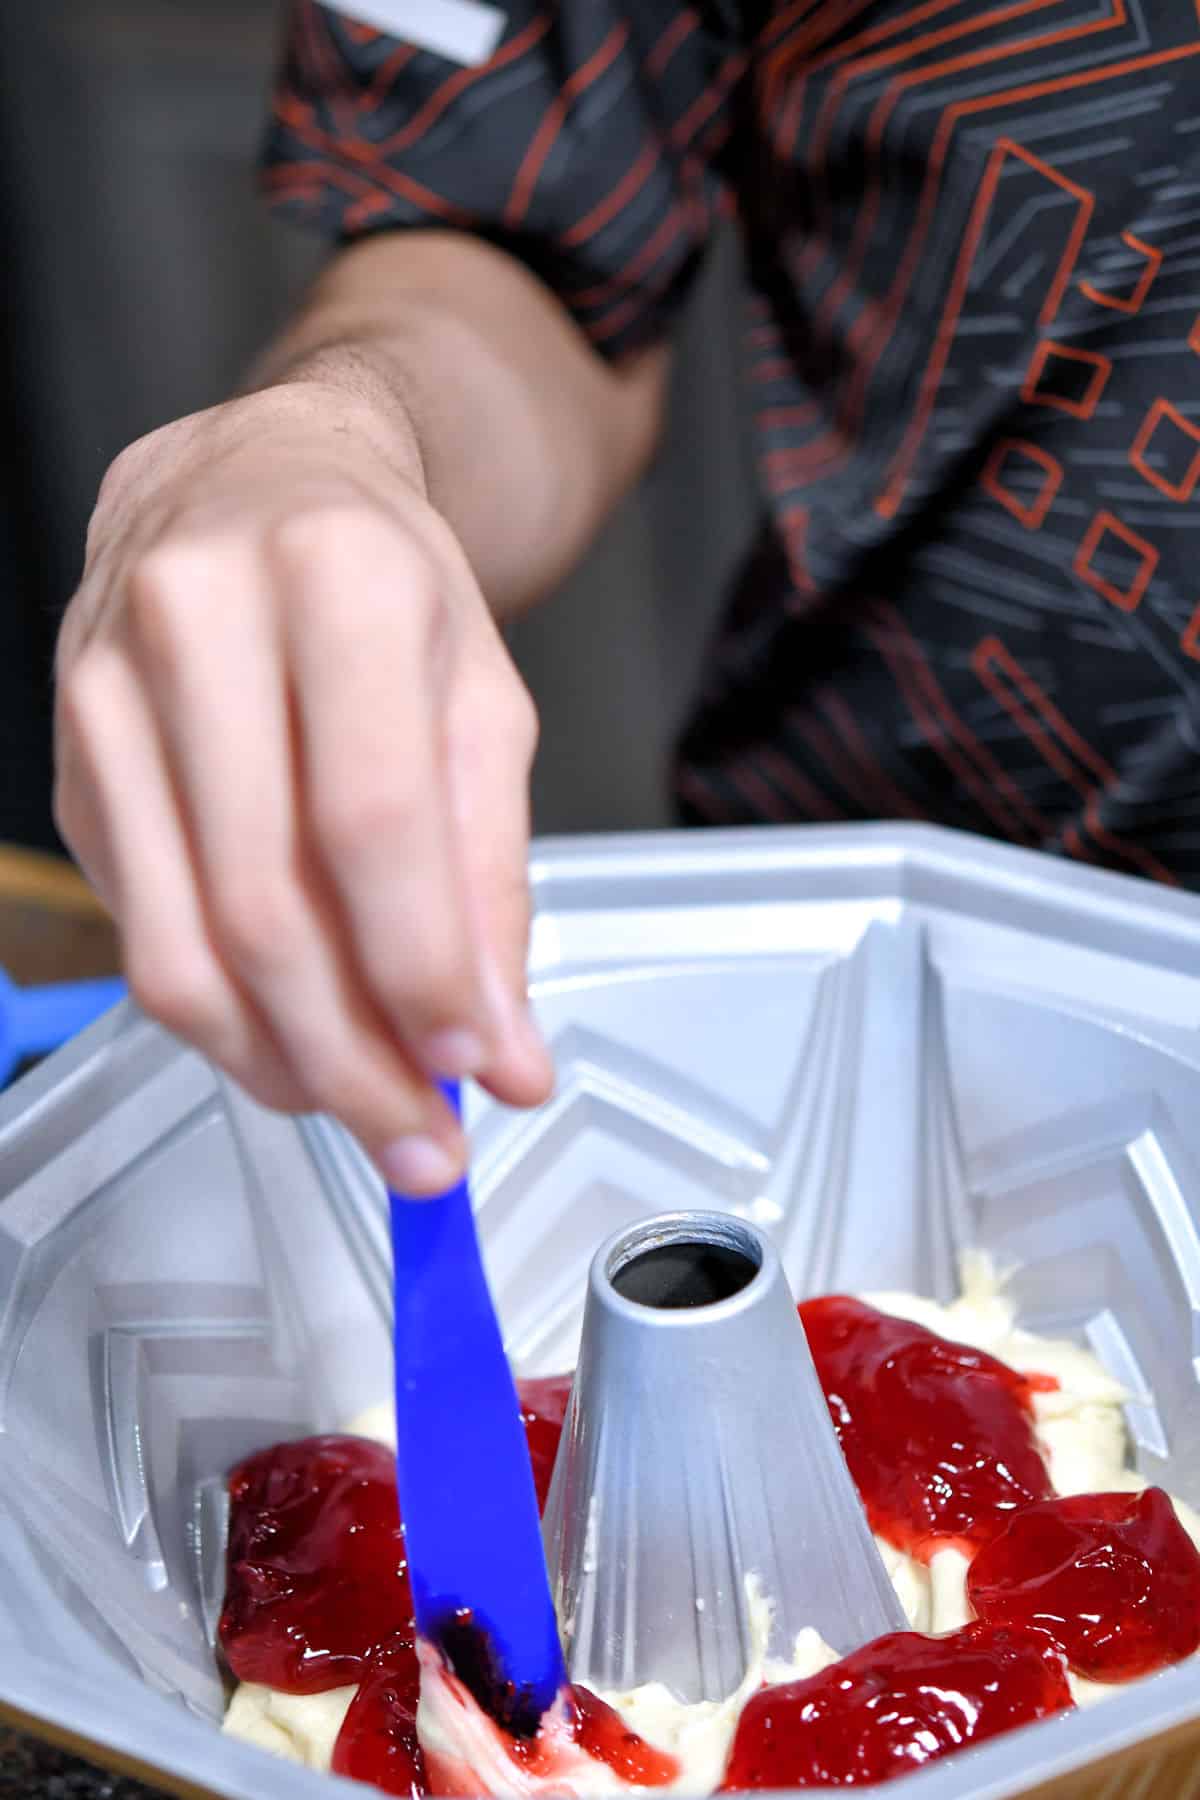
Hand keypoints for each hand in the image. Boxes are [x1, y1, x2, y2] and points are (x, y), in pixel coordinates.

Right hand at [54, 383, 552, 1192]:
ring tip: (366, 1114)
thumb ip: (493, 876)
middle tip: (424, 1143)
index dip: (424, 969)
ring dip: (284, 1065)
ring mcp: (104, 692)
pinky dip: (225, 1022)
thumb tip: (497, 1047)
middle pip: (266, 905)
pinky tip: (292, 1045)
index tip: (480, 1071)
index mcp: (333, 582)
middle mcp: (196, 623)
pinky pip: (140, 934)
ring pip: (181, 943)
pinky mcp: (66, 763)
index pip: (371, 820)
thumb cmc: (381, 584)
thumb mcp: (480, 702)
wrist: (250, 487)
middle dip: (357, 1060)